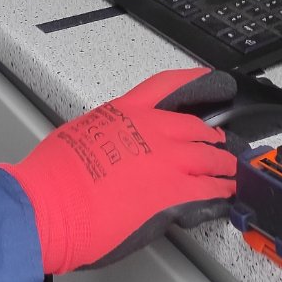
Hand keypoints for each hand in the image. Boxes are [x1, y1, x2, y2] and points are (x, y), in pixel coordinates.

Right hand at [0, 68, 238, 273]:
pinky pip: (210, 192)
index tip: (211, 78)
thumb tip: (112, 146)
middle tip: (221, 145)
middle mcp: (152, 129)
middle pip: (196, 128)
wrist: (50, 203)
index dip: (196, 81)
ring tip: (230, 174)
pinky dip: (221, 195)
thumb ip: (106, 133)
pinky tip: (226, 199)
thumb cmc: (53, 175)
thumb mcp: (80, 134)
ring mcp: (167, 161)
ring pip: (209, 159)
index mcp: (126, 111)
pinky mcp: (174, 194)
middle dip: (211, 138)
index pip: (168, 86)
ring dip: (223, 167)